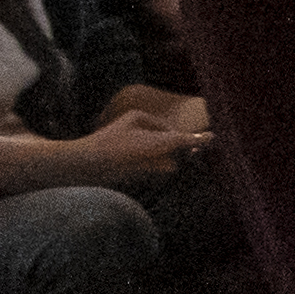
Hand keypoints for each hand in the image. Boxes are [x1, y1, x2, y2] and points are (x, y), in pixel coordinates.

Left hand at [73, 86, 212, 177]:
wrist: (83, 167)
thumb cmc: (119, 150)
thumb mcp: (157, 143)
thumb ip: (184, 141)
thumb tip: (211, 136)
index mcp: (140, 118)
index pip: (170, 130)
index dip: (182, 142)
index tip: (193, 154)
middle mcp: (132, 130)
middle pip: (162, 143)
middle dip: (171, 154)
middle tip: (182, 164)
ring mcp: (125, 147)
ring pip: (152, 157)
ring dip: (160, 164)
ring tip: (163, 170)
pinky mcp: (118, 164)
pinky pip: (141, 167)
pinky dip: (148, 171)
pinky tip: (149, 175)